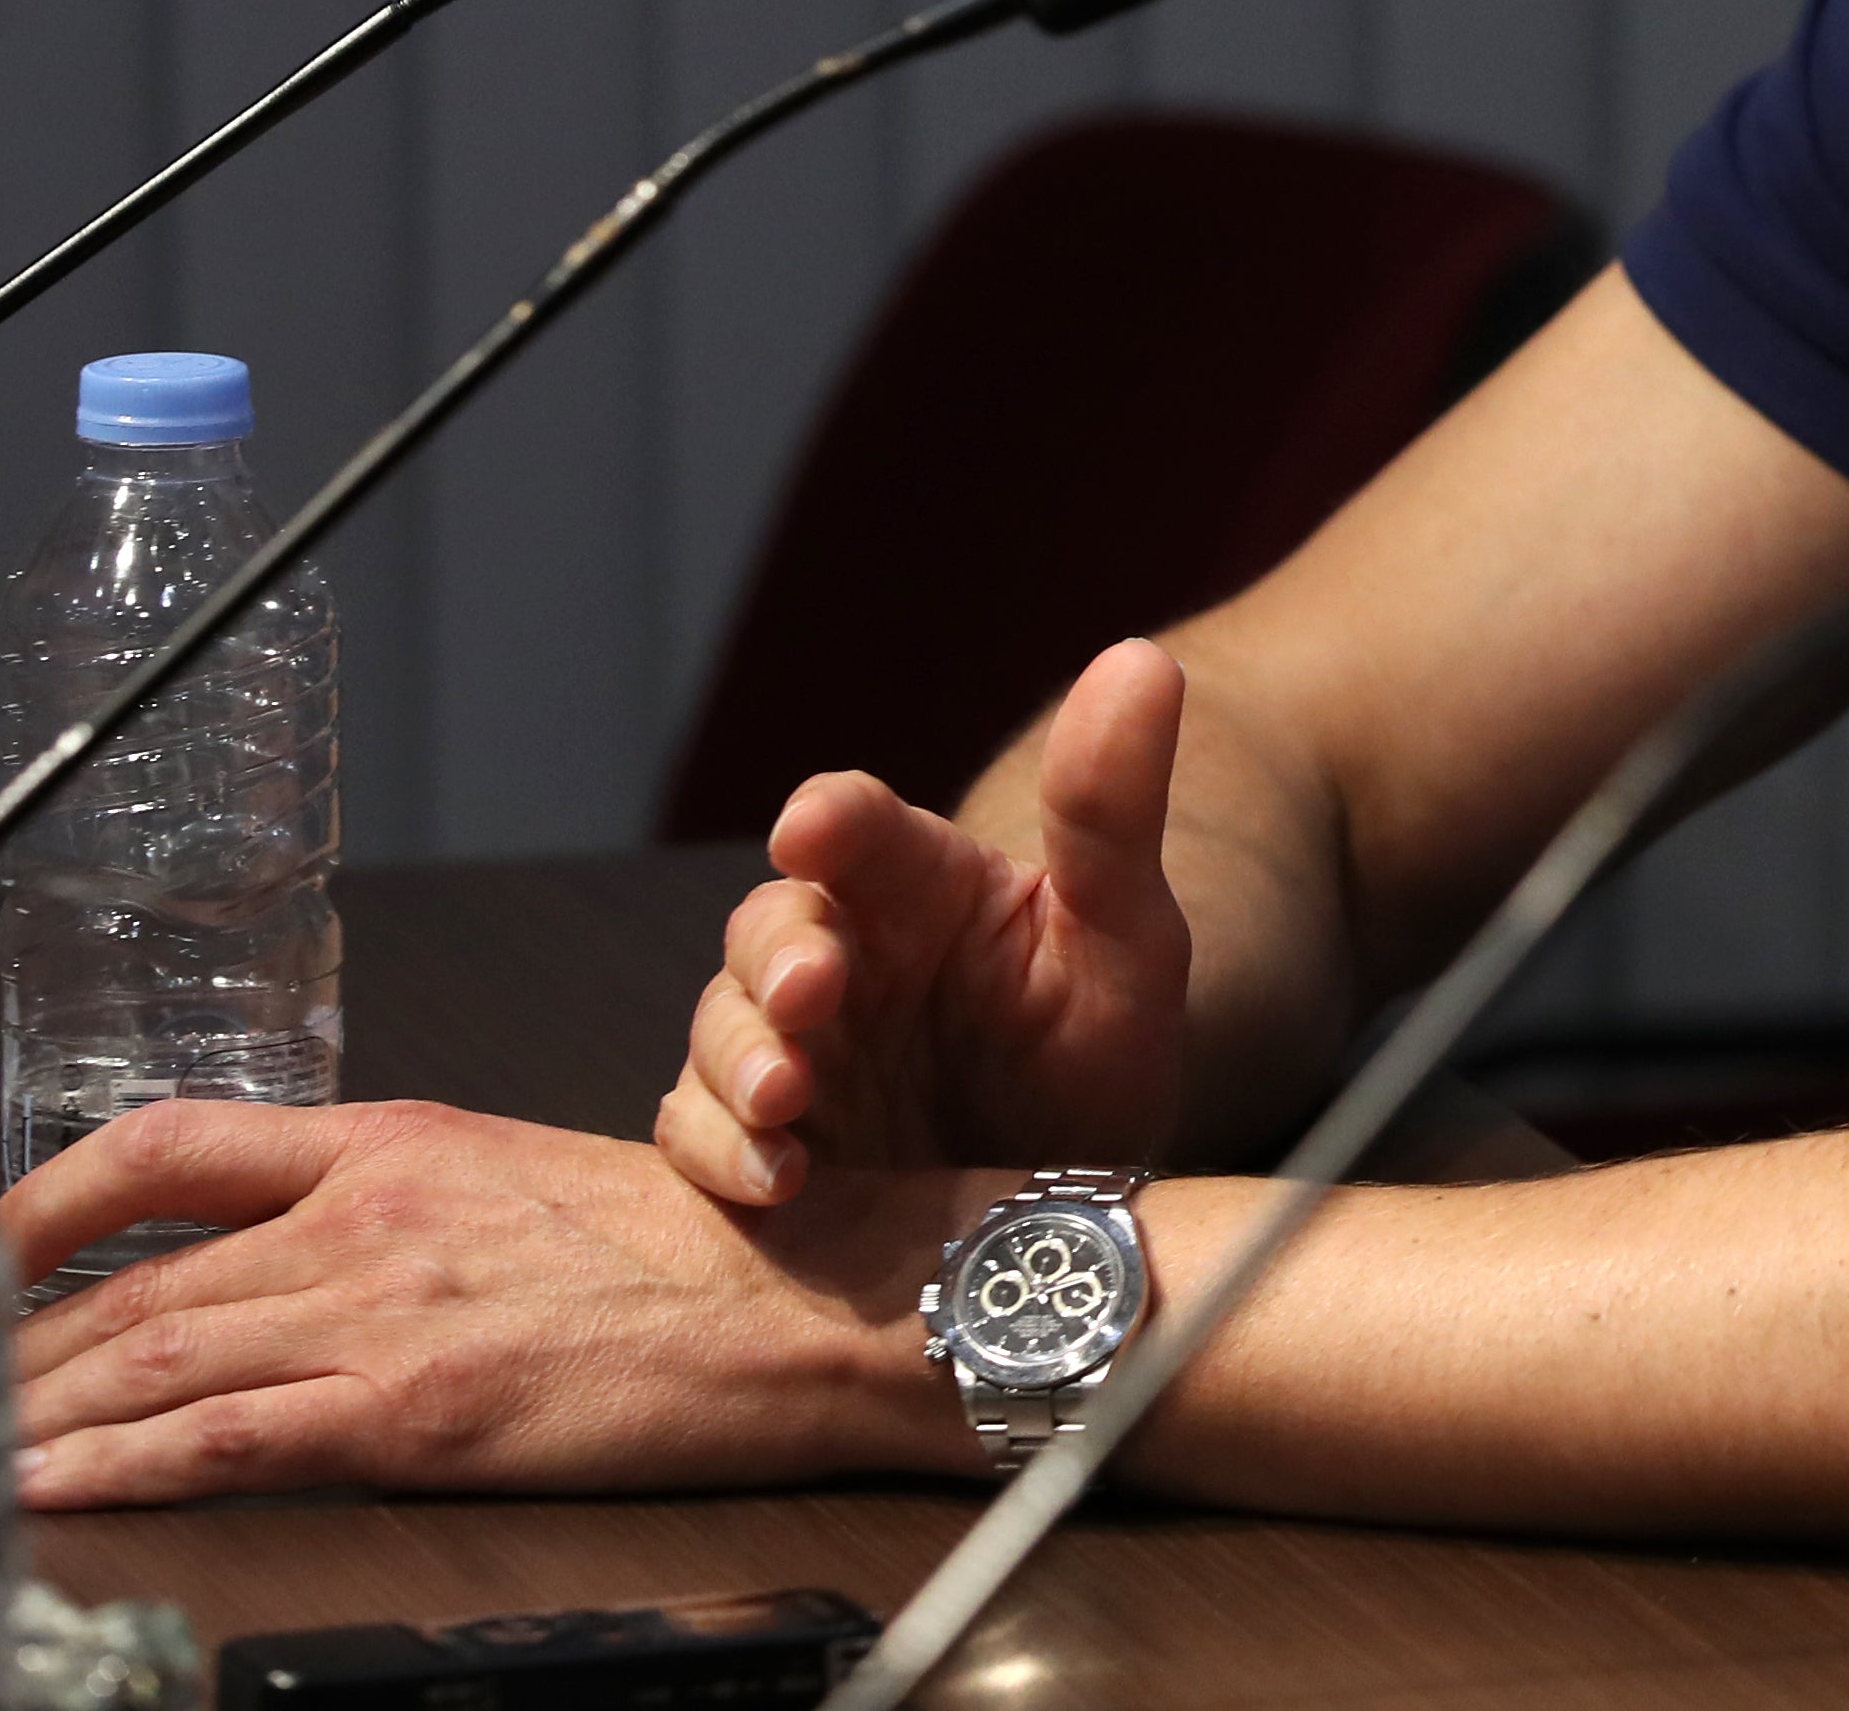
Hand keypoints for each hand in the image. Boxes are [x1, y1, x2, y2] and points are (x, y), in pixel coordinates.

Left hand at [2, 1098, 961, 1507]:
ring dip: (33, 1413)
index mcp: (401, 1140)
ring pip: (149, 1357)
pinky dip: (109, 1469)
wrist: (809, 1298)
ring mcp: (385, 1310)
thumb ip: (410, 1213)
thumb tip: (311, 1272)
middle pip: (135, 1281)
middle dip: (14, 1348)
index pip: (170, 1148)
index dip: (48, 1200)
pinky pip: (214, 1444)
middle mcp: (371, 1213)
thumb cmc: (707, 1251)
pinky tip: (49, 1489)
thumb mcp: (531, 1187)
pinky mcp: (410, 1411)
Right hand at [659, 639, 1193, 1206]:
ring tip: (787, 1097)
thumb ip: (1114, 812)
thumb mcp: (1129, 935)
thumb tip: (1143, 658)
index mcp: (918, 883)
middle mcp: (839, 953)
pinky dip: (723, 1154)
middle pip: (769, 924)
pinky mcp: (761, 1140)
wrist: (1077, 1190)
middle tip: (815, 990)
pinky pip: (705, 1133)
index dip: (831, 820)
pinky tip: (781, 1179)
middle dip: (779, 954)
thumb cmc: (1098, 1041)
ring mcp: (792, 1048)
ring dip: (742, 1059)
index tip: (814, 828)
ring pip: (723, 1027)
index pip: (856, 824)